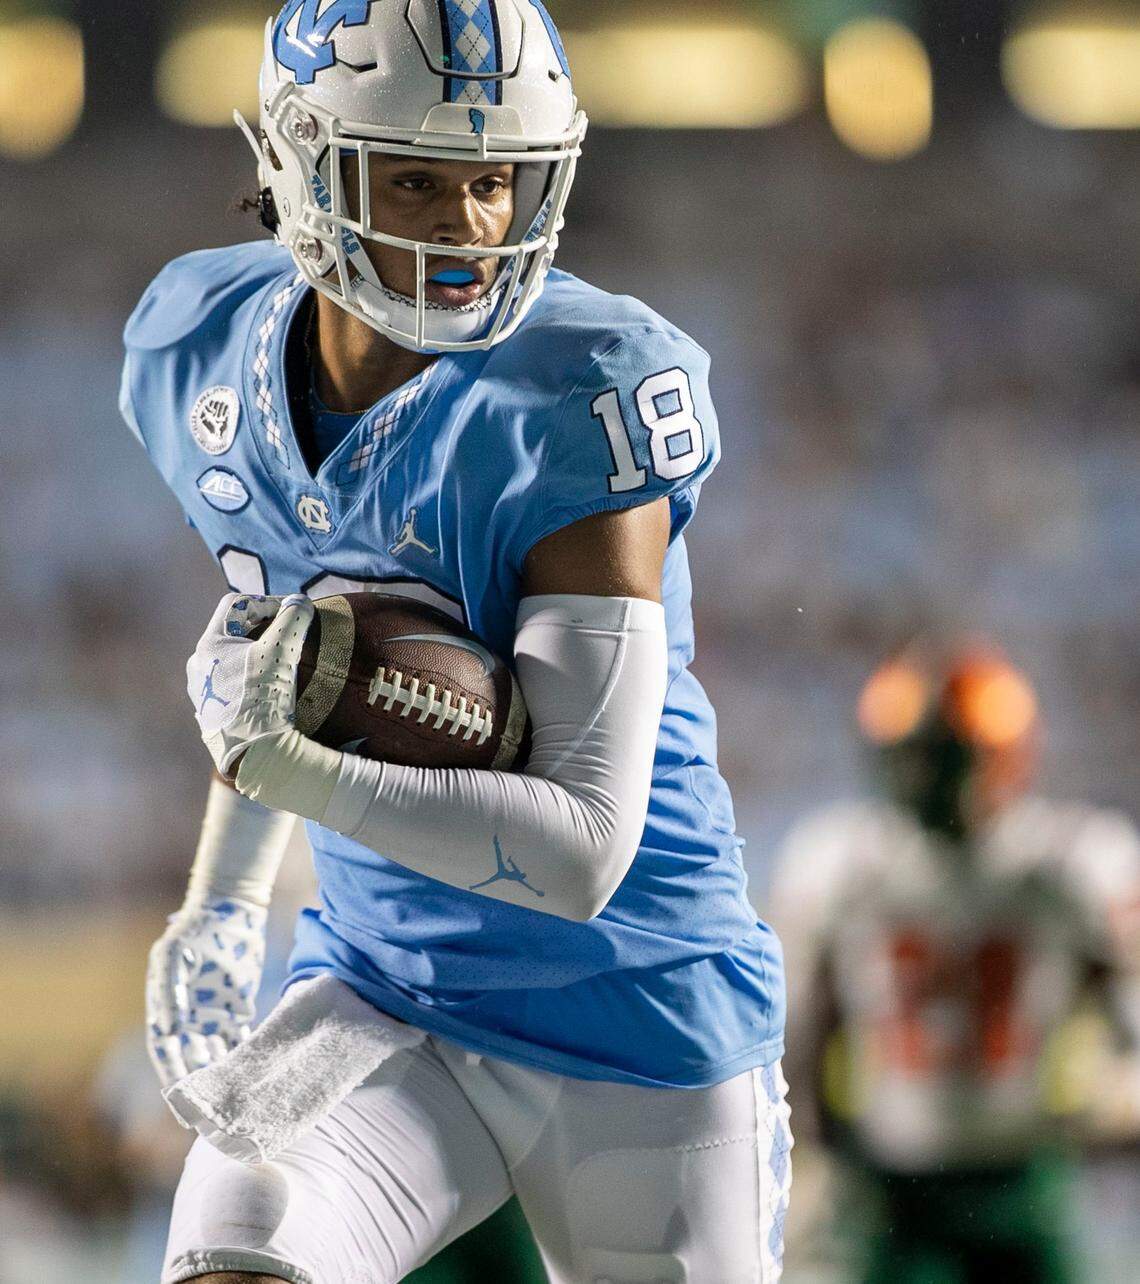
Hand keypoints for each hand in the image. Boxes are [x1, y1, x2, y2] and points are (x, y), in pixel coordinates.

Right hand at [145, 898, 267, 1087]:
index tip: (180, 1099)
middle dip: (200, 1083)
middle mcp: (189, 1017)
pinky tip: (256, 1070)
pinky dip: (246, 1053)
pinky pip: (241, 1036)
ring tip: (236, 1095)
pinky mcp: (239, 1007)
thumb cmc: (194, 931)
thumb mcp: (174, 957)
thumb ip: (168, 992)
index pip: (166, 1050)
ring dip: (224, 1072)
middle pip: (192, 1057)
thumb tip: (166, 1030)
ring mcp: (214, 1013)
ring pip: (218, 1051)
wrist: (228, 912)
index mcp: (167, 1008)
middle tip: (212, 1108)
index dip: (172, 1074)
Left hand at [186, 593, 314, 776]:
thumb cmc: (265, 697)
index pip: (236, 605)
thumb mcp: (283, 650)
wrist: (254, 753)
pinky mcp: (210, 715)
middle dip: (261, 629)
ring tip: (279, 666)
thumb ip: (294, 617)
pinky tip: (268, 692)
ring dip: (255, 656)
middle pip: (232, 633)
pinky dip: (249, 681)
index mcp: (208, 645)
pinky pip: (230, 687)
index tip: (290, 614)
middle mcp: (198, 666)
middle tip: (287, 636)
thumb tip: (300, 601)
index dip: (266, 602)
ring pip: (230, 661)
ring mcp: (201, 693)